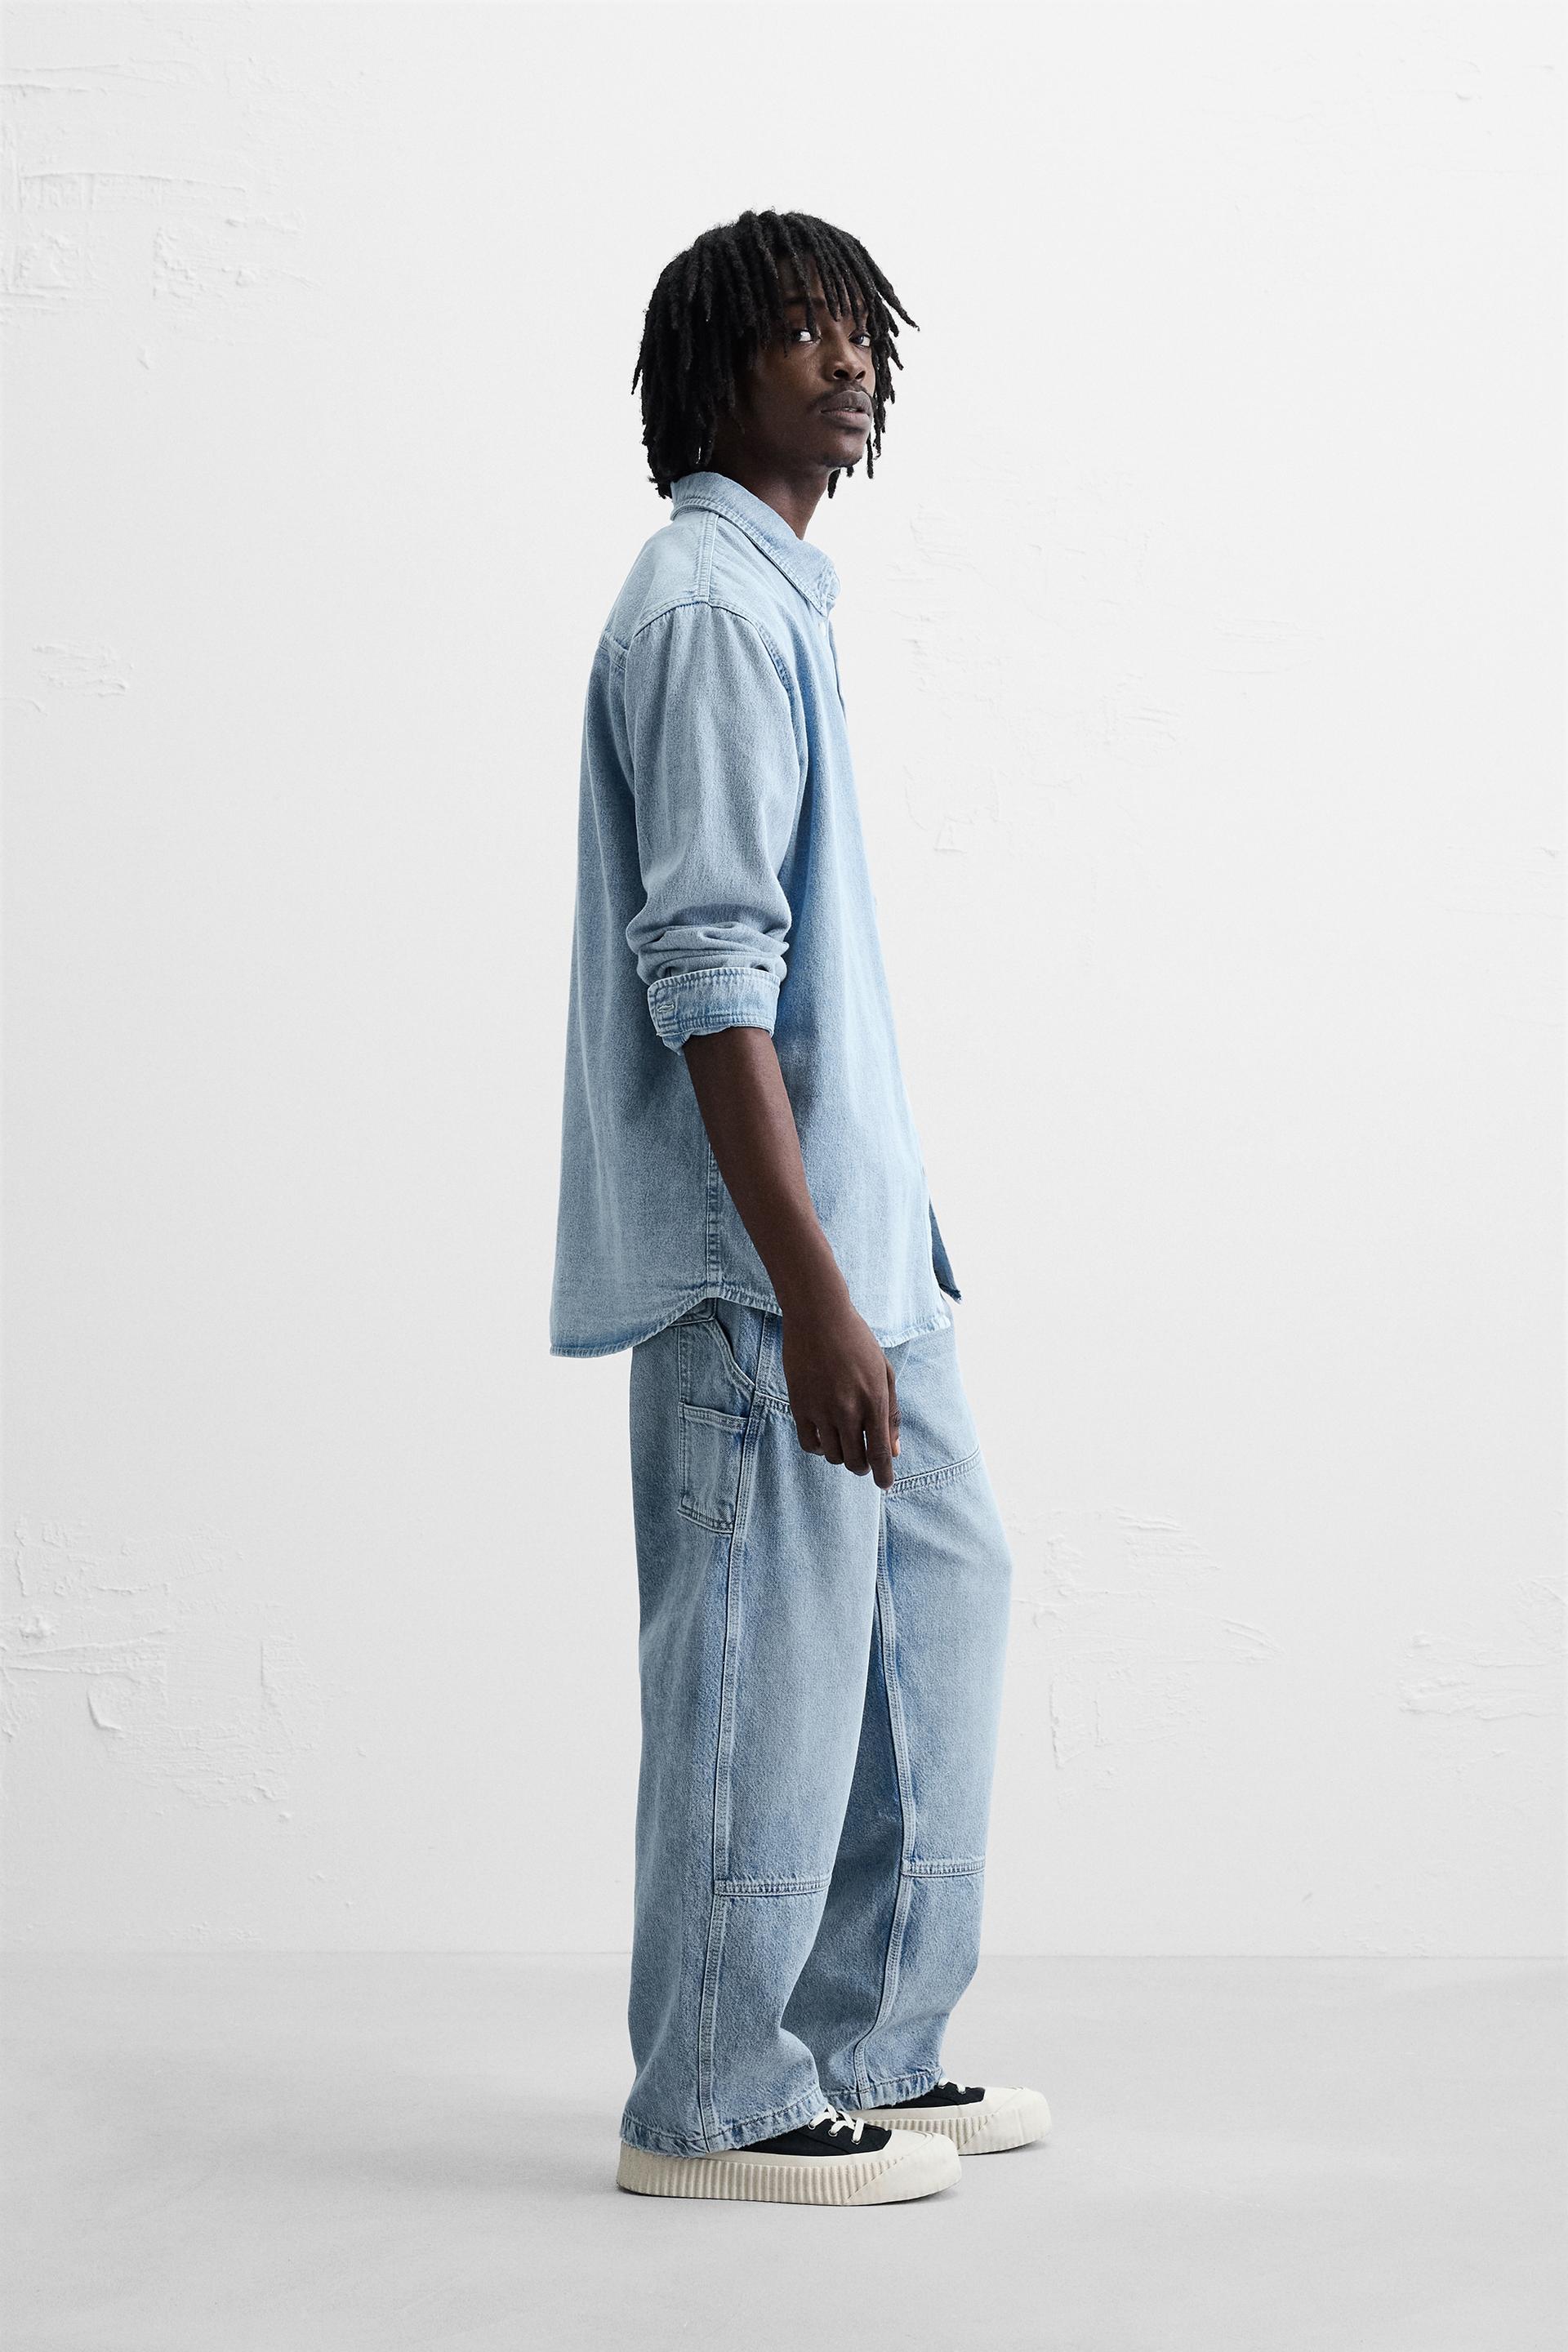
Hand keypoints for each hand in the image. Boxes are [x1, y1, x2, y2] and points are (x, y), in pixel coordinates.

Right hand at [779, 1295, 901, 1489]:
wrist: (819, 1317)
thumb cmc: (858, 1342)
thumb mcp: (884, 1373)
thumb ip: (891, 1413)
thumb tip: (894, 1451)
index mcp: (874, 1401)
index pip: (880, 1453)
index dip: (883, 1474)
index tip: (884, 1484)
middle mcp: (849, 1410)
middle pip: (855, 1461)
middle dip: (862, 1468)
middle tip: (863, 1462)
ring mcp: (822, 1410)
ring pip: (833, 1456)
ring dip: (841, 1457)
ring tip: (844, 1442)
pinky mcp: (799, 1407)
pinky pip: (809, 1445)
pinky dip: (819, 1448)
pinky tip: (825, 1437)